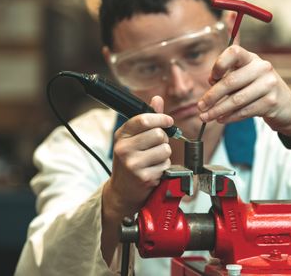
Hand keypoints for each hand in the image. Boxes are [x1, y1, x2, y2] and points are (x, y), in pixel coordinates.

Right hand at [104, 96, 172, 217]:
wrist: (122, 190)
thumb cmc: (130, 161)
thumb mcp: (133, 138)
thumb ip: (147, 119)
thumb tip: (157, 99)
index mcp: (121, 135)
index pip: (143, 119)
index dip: (161, 118)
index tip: (168, 121)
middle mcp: (124, 148)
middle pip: (159, 134)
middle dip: (163, 140)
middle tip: (156, 147)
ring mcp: (133, 164)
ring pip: (165, 150)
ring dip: (164, 155)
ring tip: (153, 160)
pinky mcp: (143, 177)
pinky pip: (165, 165)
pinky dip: (163, 167)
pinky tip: (153, 171)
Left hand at [197, 45, 290, 135]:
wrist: (286, 106)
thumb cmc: (258, 90)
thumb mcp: (245, 78)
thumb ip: (228, 78)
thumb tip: (210, 84)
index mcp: (252, 58)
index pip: (233, 52)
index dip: (219, 64)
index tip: (211, 79)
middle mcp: (262, 68)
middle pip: (230, 82)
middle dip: (211, 96)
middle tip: (200, 107)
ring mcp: (269, 85)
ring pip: (236, 100)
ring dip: (217, 110)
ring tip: (206, 117)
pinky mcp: (271, 102)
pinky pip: (245, 111)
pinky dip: (230, 117)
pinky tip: (221, 119)